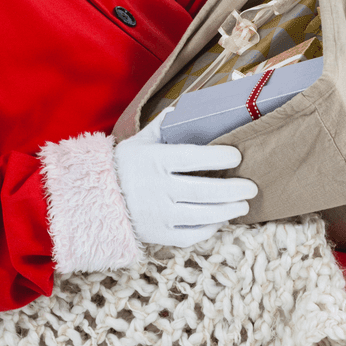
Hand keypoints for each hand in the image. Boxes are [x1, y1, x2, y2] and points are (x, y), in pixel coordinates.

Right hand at [114, 107, 258, 247]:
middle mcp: (158, 188)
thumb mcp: (138, 142)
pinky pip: (191, 235)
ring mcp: (159, 214)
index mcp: (155, 160)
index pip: (194, 157)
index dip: (219, 157)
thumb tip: (181, 110)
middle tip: (251, 187)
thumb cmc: (121, 167)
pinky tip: (220, 221)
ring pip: (204, 215)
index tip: (236, 156)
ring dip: (228, 210)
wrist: (94, 200)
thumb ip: (161, 126)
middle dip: (234, 189)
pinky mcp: (159, 235)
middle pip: (206, 190)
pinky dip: (210, 229)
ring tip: (243, 205)